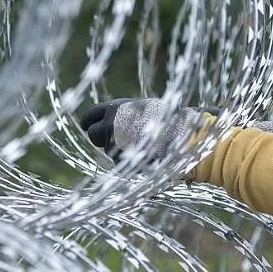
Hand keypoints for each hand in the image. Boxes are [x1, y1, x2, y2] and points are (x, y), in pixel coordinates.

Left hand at [79, 98, 204, 161]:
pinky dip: (129, 161)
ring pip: (108, 150)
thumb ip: (125, 113)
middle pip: (93, 135)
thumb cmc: (170, 119)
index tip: (87, 125)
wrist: (185, 136)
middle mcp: (111, 126)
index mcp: (115, 109)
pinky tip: (146, 156)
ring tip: (142, 144)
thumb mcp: (144, 108)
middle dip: (99, 137)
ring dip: (118, 149)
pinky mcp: (124, 162)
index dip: (89, 121)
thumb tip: (110, 118)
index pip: (90, 114)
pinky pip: (121, 163)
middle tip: (110, 138)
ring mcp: (116, 145)